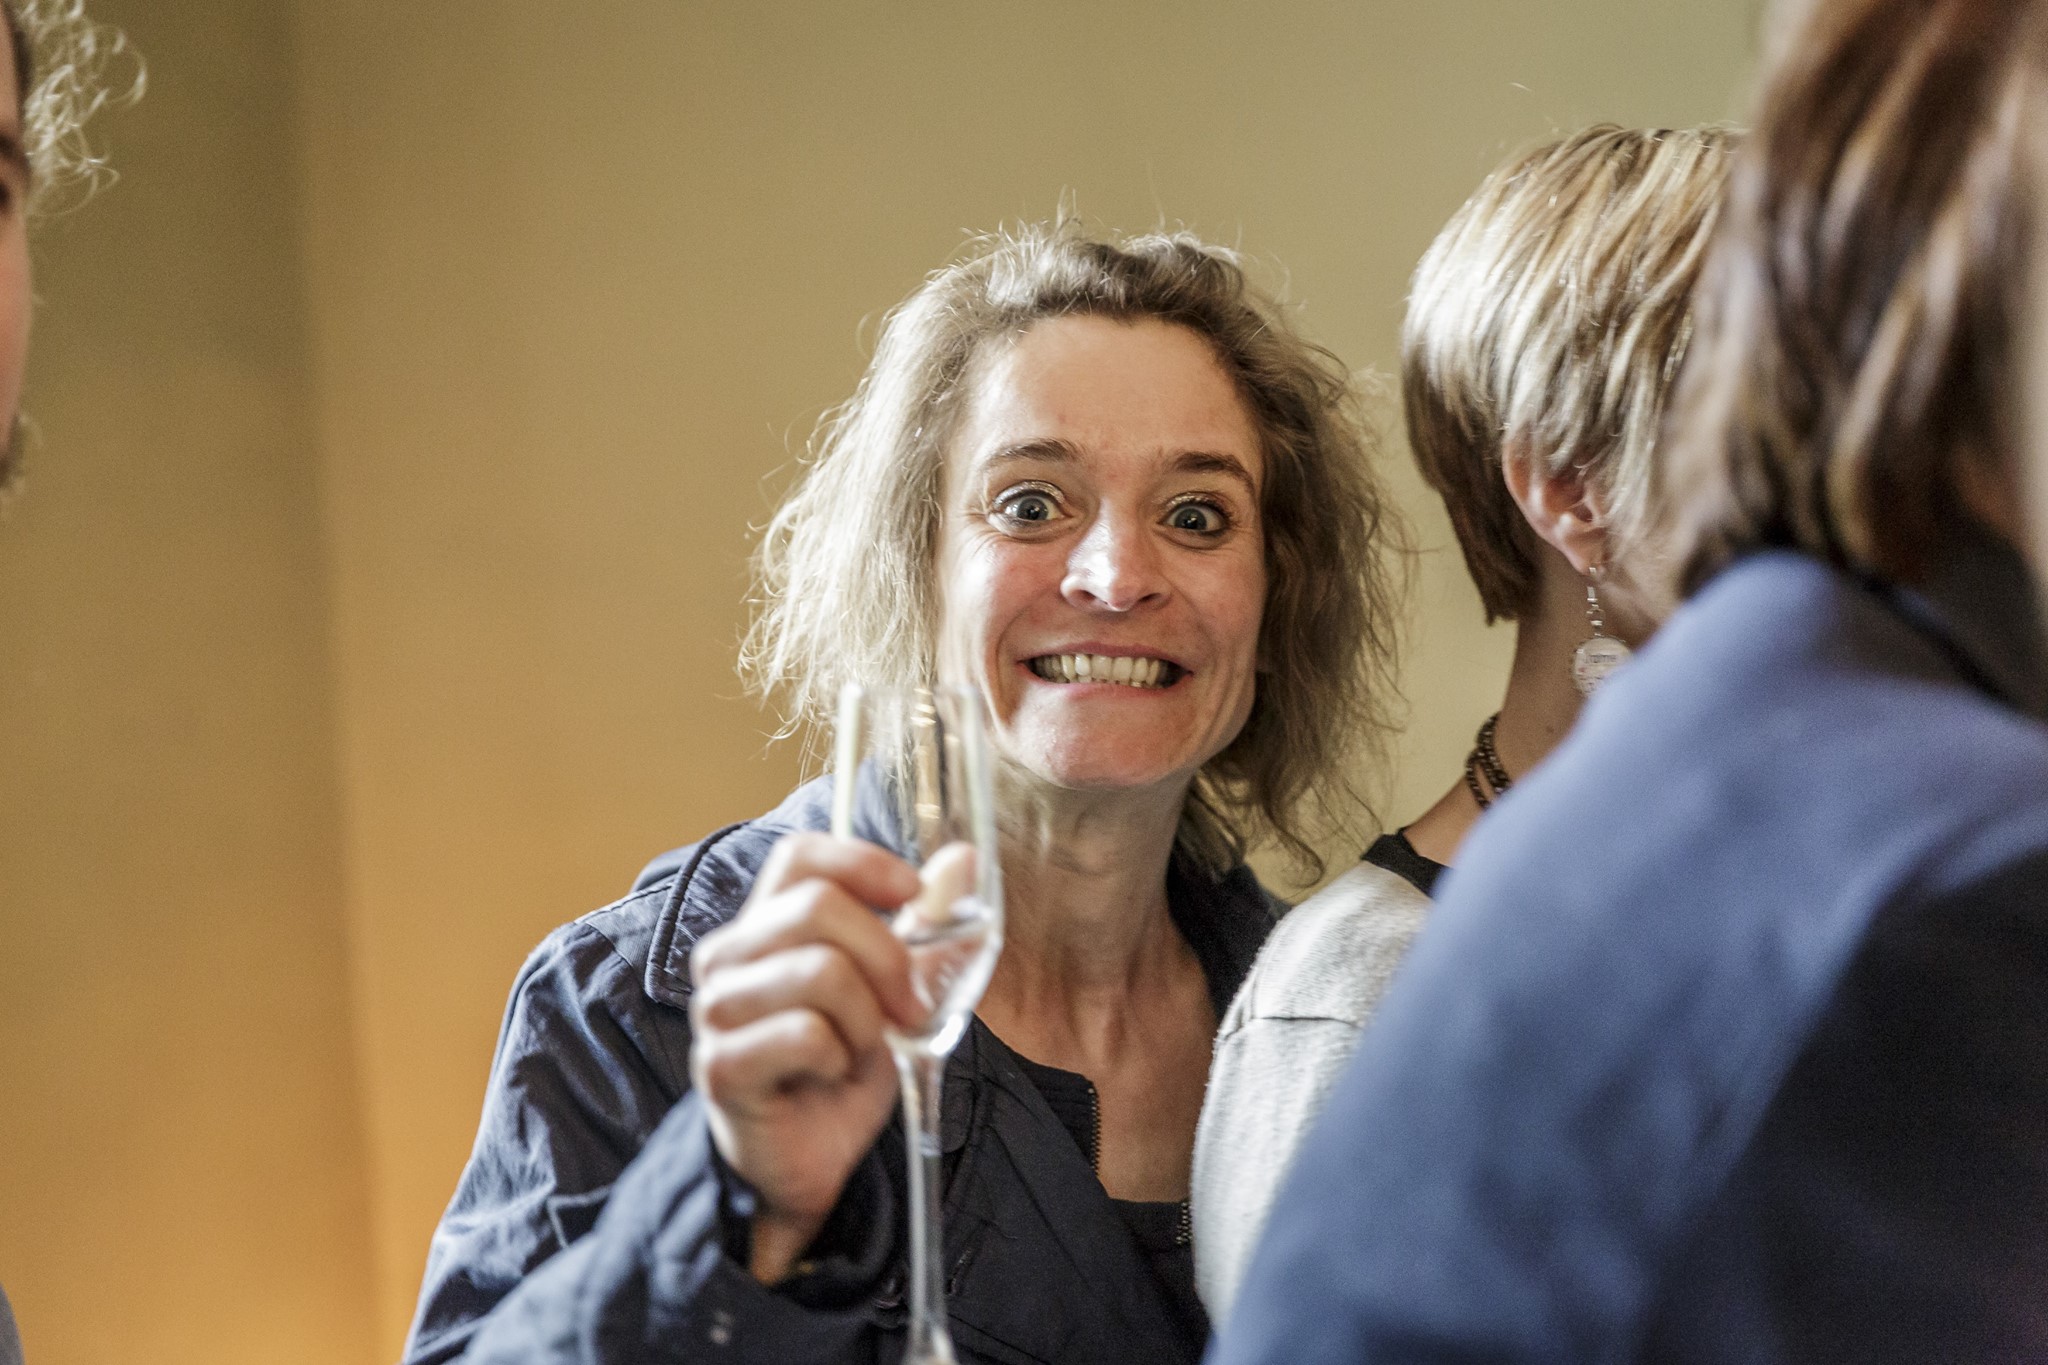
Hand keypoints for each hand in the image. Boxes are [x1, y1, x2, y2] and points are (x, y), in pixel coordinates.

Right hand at [688, 832, 926, 1282]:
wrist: (809, 1162)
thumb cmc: (841, 1068)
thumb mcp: (895, 991)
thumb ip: (924, 926)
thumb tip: (964, 859)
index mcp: (763, 926)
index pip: (799, 855)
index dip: (862, 862)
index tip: (912, 895)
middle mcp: (726, 957)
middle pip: (819, 907)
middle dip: (887, 959)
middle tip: (907, 1009)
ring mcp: (716, 1010)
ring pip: (820, 971)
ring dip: (866, 1019)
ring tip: (859, 1048)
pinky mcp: (721, 1066)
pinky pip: (807, 1034)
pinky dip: (840, 1058)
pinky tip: (829, 1076)